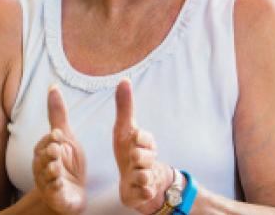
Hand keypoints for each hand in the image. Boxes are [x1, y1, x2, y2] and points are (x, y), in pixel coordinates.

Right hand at [32, 86, 86, 213]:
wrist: (70, 193)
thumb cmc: (66, 162)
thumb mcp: (65, 137)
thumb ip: (58, 114)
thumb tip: (53, 86)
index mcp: (44, 151)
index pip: (46, 142)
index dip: (52, 139)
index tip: (59, 134)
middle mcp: (43, 166)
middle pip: (44, 158)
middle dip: (49, 153)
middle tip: (56, 149)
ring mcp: (48, 183)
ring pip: (47, 176)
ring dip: (51, 171)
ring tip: (56, 168)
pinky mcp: (56, 198)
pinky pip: (55, 194)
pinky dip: (56, 189)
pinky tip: (61, 184)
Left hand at [113, 79, 170, 212]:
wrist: (136, 181)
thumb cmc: (128, 150)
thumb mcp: (124, 129)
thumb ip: (125, 106)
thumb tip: (124, 79)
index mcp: (146, 143)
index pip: (145, 137)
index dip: (139, 138)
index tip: (135, 137)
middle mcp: (150, 159)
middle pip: (143, 156)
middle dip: (136, 157)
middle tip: (133, 158)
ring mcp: (149, 177)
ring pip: (144, 175)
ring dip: (136, 175)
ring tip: (135, 174)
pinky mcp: (145, 195)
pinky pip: (144, 193)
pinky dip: (139, 191)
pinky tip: (137, 188)